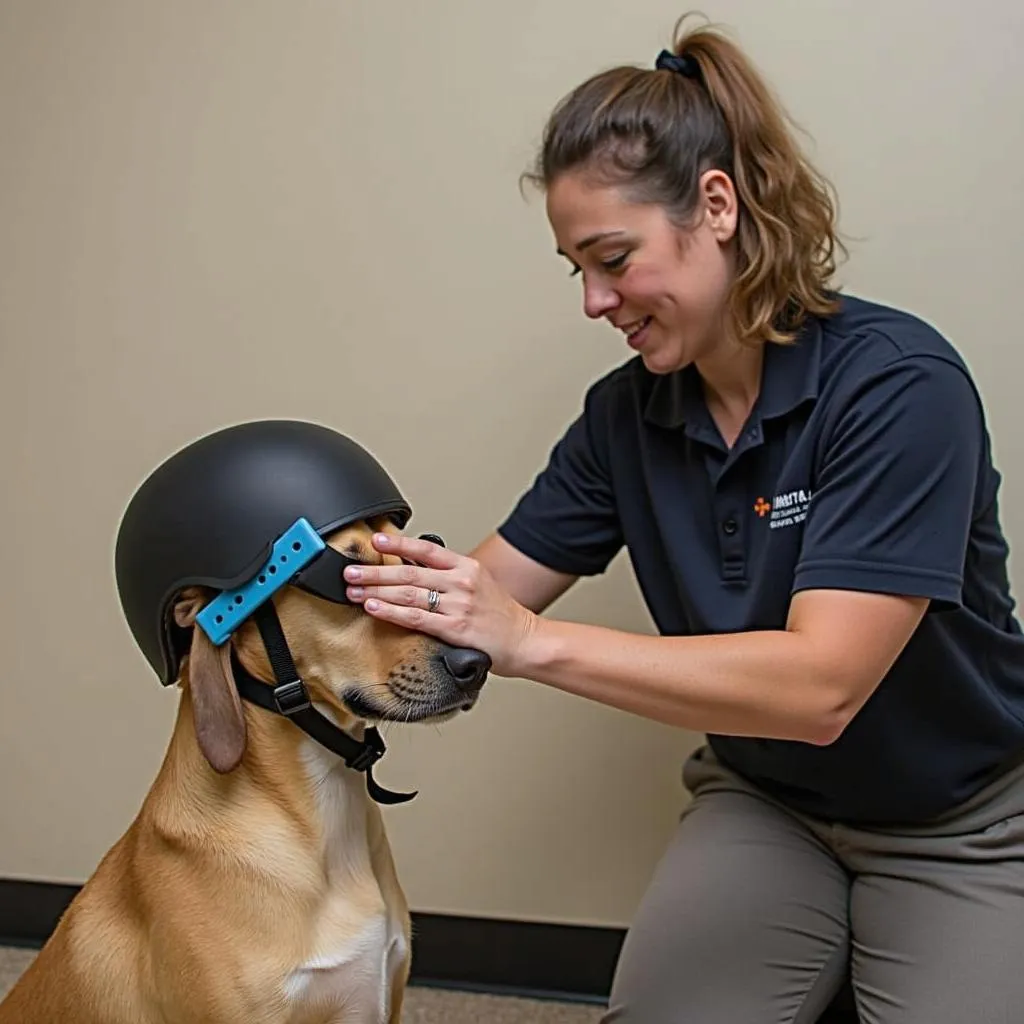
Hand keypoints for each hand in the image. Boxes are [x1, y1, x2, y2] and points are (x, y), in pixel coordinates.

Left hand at [342, 533, 538, 677]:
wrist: (525, 640)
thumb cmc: (501, 615)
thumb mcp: (479, 584)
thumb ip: (449, 576)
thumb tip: (415, 568)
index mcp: (467, 567)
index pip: (426, 550)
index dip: (398, 544)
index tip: (376, 540)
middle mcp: (462, 583)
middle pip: (409, 573)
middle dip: (375, 571)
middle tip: (350, 571)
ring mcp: (458, 606)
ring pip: (408, 594)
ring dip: (376, 591)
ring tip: (354, 590)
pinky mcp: (455, 629)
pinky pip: (416, 618)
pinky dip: (391, 612)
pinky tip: (374, 608)